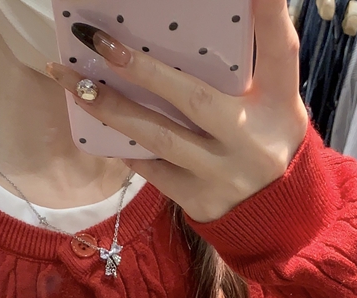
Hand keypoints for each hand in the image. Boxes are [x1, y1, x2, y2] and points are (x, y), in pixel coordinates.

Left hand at [45, 0, 308, 222]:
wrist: (275, 218)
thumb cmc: (266, 139)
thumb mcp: (275, 101)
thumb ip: (250, 64)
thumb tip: (192, 29)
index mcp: (280, 102)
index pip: (280, 50)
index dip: (268, 12)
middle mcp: (253, 139)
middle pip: (195, 99)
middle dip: (144, 70)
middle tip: (101, 42)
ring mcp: (224, 175)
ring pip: (161, 138)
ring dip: (113, 109)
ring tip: (76, 83)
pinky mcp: (200, 201)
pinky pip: (152, 169)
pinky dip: (123, 143)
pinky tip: (94, 117)